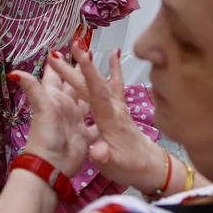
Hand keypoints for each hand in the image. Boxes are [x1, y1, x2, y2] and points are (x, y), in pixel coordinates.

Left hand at [9, 55, 95, 177]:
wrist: (53, 165)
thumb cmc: (45, 135)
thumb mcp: (41, 108)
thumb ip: (32, 88)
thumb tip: (13, 72)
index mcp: (54, 97)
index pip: (55, 74)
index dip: (59, 62)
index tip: (65, 46)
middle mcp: (65, 105)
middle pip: (73, 84)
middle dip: (80, 70)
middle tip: (89, 54)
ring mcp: (75, 119)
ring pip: (85, 99)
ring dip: (92, 88)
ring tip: (102, 75)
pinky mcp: (85, 133)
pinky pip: (96, 120)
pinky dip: (102, 114)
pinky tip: (111, 106)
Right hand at [47, 43, 163, 193]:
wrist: (151, 167)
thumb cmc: (129, 167)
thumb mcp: (114, 166)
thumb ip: (104, 157)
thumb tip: (97, 151)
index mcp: (108, 120)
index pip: (97, 92)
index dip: (89, 73)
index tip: (81, 55)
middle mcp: (113, 108)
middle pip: (92, 83)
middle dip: (76, 66)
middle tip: (61, 51)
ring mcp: (118, 106)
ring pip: (100, 80)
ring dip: (88, 64)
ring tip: (77, 46)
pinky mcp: (120, 107)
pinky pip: (115, 84)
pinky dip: (114, 68)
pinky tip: (114, 53)